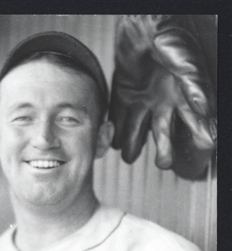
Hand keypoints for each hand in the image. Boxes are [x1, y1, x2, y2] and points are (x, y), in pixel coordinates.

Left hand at [109, 15, 216, 179]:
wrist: (142, 21)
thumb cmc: (169, 35)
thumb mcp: (184, 60)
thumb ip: (193, 85)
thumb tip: (204, 110)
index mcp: (183, 96)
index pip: (195, 122)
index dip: (200, 135)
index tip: (204, 146)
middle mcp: (165, 103)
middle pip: (164, 136)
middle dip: (164, 152)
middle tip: (163, 163)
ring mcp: (144, 101)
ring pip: (139, 132)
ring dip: (133, 146)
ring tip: (129, 156)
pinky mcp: (125, 95)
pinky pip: (119, 119)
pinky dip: (115, 132)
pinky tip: (112, 141)